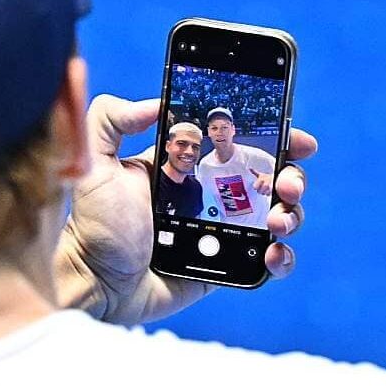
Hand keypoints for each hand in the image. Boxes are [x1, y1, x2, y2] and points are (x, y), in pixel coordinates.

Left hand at [56, 95, 316, 324]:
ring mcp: (221, 233)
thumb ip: (110, 118)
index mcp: (186, 167)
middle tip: (286, 184)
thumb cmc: (92, 226)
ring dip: (291, 213)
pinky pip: (267, 260)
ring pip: (276, 217)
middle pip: (268, 180)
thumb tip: (155, 101)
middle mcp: (209, 197)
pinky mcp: (225, 266)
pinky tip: (273, 253)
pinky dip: (282, 257)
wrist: (94, 284)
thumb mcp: (95, 163)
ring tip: (278, 220)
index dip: (272, 138)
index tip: (294, 137)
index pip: (238, 145)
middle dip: (290, 176)